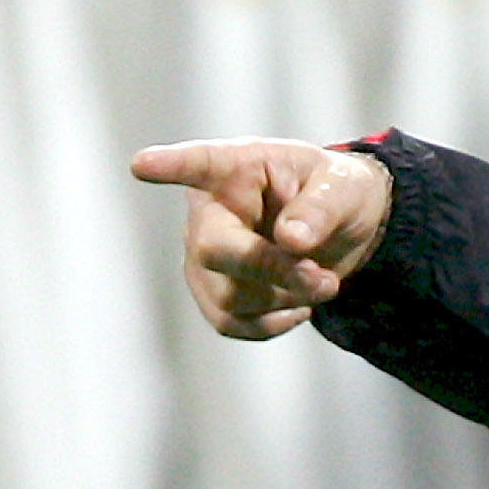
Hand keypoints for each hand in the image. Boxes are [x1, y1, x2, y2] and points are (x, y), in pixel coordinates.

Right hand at [130, 138, 393, 338]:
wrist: (345, 229)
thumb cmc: (338, 192)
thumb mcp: (344, 186)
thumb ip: (321, 207)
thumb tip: (292, 239)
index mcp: (239, 169)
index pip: (199, 164)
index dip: (171, 166)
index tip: (143, 165)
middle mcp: (211, 212)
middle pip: (212, 250)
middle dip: (272, 270)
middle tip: (324, 280)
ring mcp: (206, 256)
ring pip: (228, 297)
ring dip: (285, 298)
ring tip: (322, 282)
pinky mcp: (214, 293)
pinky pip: (230, 323)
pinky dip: (272, 324)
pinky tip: (299, 306)